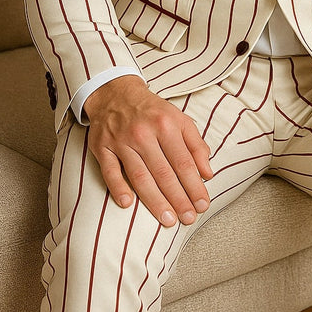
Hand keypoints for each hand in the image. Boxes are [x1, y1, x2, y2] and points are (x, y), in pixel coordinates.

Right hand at [83, 75, 212, 226]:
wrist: (116, 93)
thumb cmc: (152, 111)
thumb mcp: (180, 119)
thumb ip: (196, 145)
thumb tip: (208, 173)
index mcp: (166, 125)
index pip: (183, 162)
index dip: (194, 185)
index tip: (202, 204)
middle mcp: (144, 133)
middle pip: (163, 173)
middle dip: (178, 198)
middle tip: (188, 218)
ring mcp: (121, 141)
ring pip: (140, 176)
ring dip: (154, 200)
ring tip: (168, 219)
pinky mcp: (102, 147)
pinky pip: (110, 171)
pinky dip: (118, 188)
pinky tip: (128, 204)